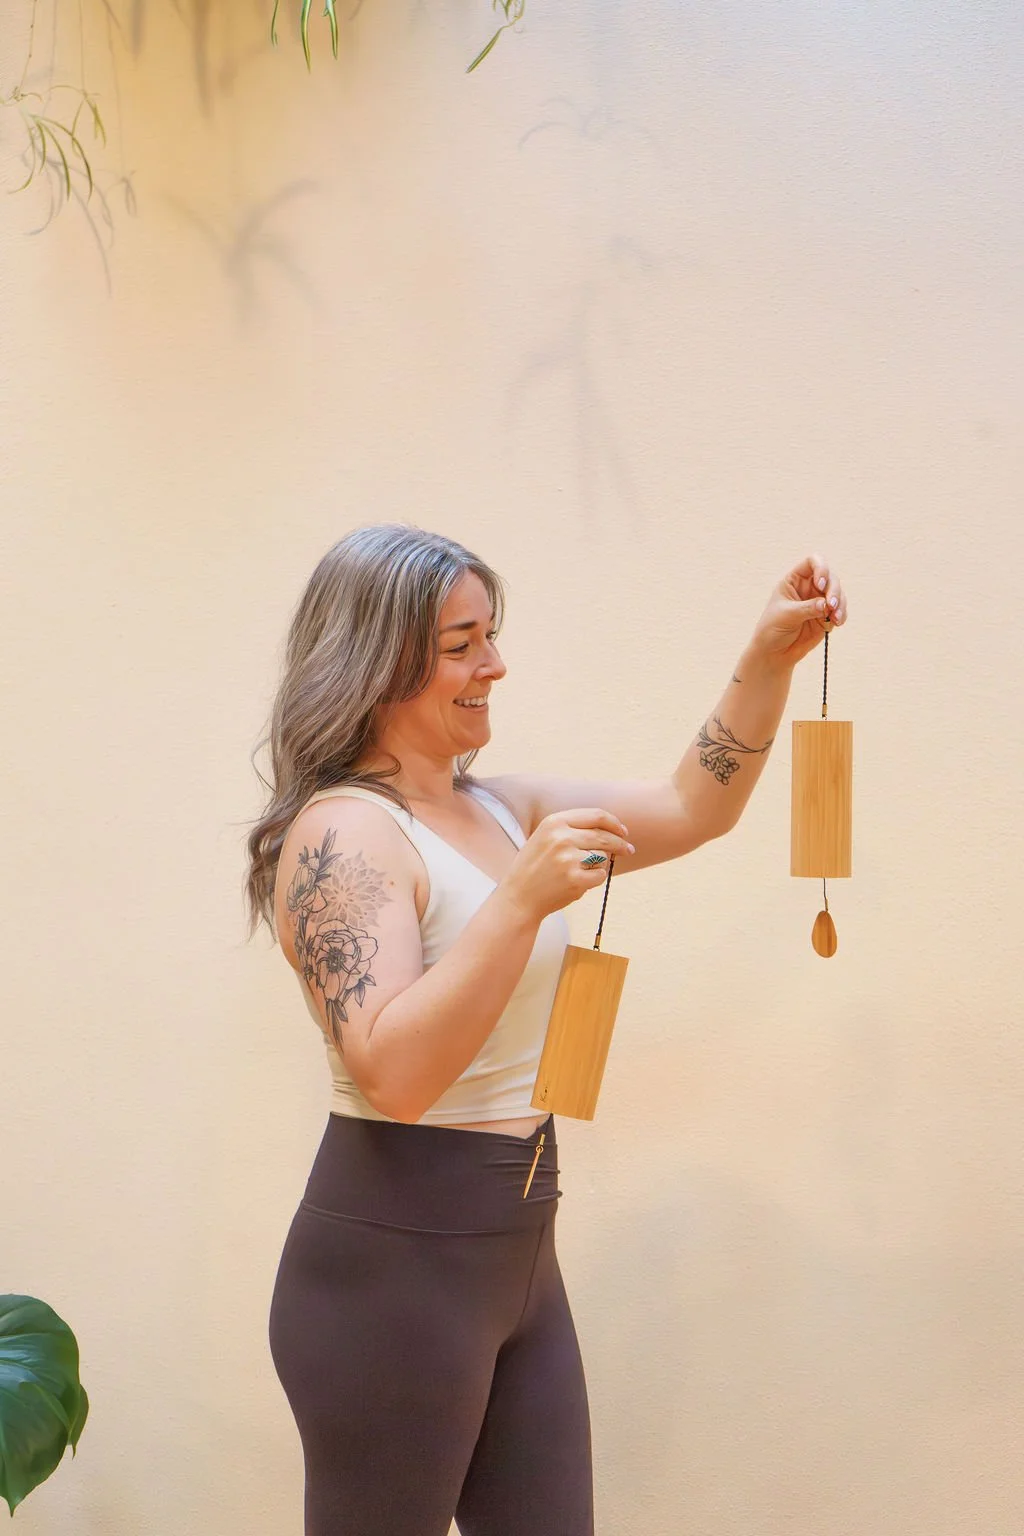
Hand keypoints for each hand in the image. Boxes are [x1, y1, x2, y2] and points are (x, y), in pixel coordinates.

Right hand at [499, 809, 634, 922]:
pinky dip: (594, 879)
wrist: (518, 897)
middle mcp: (561, 837)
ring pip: (603, 856)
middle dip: (620, 844)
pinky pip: (600, 875)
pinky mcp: (574, 879)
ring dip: (599, 864)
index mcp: (554, 822)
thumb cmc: (534, 867)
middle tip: (628, 850)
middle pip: (605, 836)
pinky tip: (577, 883)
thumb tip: (611, 829)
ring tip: (579, 872)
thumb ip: (571, 829)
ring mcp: (568, 858)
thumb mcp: (544, 837)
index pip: (596, 815)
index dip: (614, 823)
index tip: (623, 832)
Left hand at [748, 554, 848, 668]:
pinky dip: (841, 614)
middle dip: (834, 590)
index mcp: (794, 580)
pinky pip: (840, 610)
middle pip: (830, 578)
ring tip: (836, 618)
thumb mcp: (786, 615)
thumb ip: (807, 608)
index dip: (821, 568)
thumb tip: (827, 604)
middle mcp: (809, 588)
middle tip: (832, 605)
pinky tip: (837, 622)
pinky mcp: (826, 616)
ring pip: (838, 594)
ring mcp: (818, 602)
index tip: (820, 584)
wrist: (774, 653)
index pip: (812, 562)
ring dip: (840, 603)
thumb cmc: (772, 629)